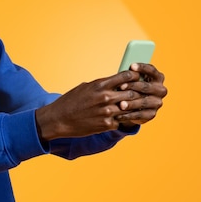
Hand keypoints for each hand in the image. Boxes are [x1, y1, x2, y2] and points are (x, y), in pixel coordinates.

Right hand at [35, 64, 166, 140]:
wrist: (59, 119)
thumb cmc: (71, 101)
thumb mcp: (86, 87)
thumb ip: (102, 84)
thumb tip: (116, 81)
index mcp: (100, 85)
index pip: (126, 77)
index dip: (134, 76)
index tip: (137, 77)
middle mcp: (105, 98)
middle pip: (132, 92)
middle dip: (137, 92)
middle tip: (141, 92)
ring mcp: (107, 112)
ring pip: (129, 108)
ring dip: (132, 106)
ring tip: (136, 105)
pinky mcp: (106, 125)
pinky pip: (121, 120)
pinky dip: (122, 118)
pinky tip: (123, 117)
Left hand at [115, 63, 166, 126]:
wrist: (134, 106)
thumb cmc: (132, 87)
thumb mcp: (132, 80)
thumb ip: (130, 76)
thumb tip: (126, 73)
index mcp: (158, 78)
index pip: (152, 71)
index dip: (142, 68)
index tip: (131, 66)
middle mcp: (160, 90)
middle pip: (146, 87)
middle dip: (133, 86)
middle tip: (121, 86)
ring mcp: (157, 103)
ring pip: (143, 102)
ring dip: (131, 103)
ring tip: (120, 104)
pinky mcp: (152, 114)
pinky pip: (140, 115)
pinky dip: (129, 115)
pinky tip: (119, 115)